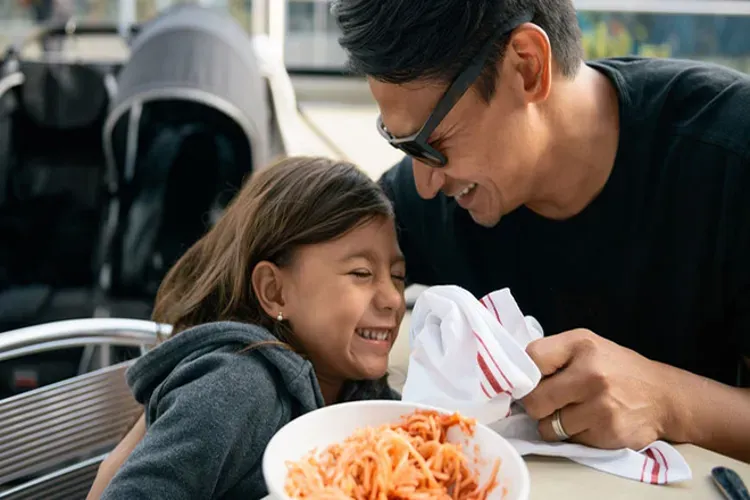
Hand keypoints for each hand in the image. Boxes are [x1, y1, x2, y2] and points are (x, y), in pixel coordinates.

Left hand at [521, 328, 673, 449]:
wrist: (664, 396)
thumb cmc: (617, 369)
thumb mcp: (587, 347)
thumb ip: (553, 356)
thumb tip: (515, 376)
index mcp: (581, 344)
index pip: (531, 358)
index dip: (525, 373)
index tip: (531, 381)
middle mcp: (591, 373)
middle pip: (534, 400)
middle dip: (537, 405)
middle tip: (550, 401)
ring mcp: (600, 405)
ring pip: (547, 426)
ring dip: (554, 423)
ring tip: (574, 411)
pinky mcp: (608, 432)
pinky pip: (569, 440)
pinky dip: (575, 435)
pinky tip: (591, 422)